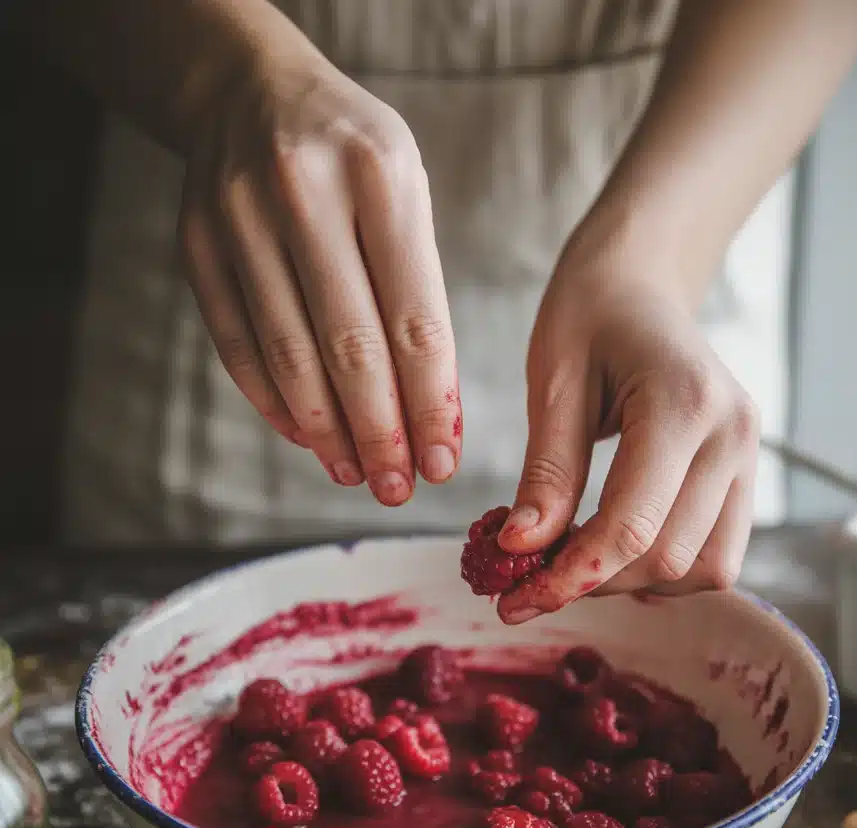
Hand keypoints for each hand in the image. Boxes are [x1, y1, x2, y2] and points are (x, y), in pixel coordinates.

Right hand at [178, 34, 459, 504]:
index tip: (442, 462)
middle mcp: (304, 192)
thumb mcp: (405, 193)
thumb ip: (417, 293)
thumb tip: (431, 416)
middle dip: (380, 432)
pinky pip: (238, 345)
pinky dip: (273, 403)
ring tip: (356, 474)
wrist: (248, 92)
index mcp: (380, 176)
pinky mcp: (197, 246)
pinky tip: (306, 437)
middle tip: (397, 488)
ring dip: (326, 431)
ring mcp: (239, 219)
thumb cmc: (352, 158)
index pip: (414, 318)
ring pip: (288, 355)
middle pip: (349, 346)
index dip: (430, 404)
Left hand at [497, 230, 759, 623]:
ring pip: (704, 569)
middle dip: (595, 583)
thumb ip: (546, 473)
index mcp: (685, 403)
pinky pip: (715, 552)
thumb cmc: (589, 317)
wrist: (640, 284)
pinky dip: (661, 567)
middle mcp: (733, 435)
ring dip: (633, 583)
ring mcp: (749, 454)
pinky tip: (610, 549)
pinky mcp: (745, 472)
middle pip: (669, 558)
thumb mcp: (553, 385)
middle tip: (527, 583)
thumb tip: (521, 551)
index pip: (631, 525)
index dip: (571, 575)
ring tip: (572, 563)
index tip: (514, 600)